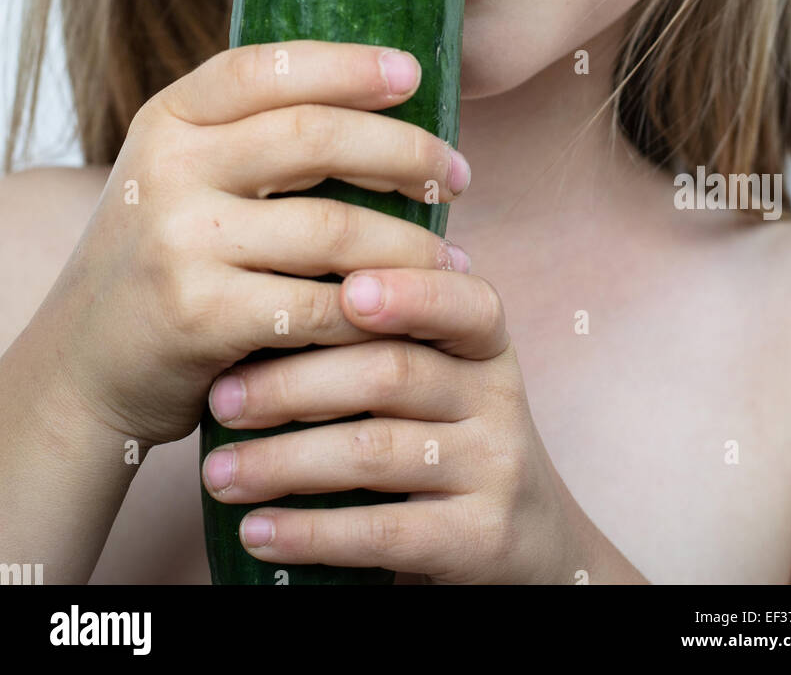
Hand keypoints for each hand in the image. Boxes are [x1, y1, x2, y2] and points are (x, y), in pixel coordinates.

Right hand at [34, 40, 470, 445]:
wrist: (83, 368)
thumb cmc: (163, 262)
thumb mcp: (181, 178)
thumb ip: (249, 139)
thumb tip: (380, 103)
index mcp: (169, 119)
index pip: (267, 66)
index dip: (348, 65)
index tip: (414, 76)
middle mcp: (168, 167)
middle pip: (315, 135)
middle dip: (404, 152)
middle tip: (457, 174)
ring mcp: (179, 241)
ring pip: (333, 227)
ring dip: (409, 244)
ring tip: (450, 256)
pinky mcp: (198, 316)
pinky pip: (318, 307)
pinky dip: (374, 311)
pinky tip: (407, 314)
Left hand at [201, 263, 586, 583]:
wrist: (530, 542)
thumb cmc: (451, 439)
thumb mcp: (444, 377)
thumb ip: (384, 337)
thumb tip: (262, 301)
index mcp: (486, 345)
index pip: (462, 303)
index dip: (409, 292)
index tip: (344, 289)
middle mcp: (499, 400)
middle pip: (391, 374)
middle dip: (294, 384)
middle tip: (221, 399)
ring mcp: (495, 471)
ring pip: (375, 452)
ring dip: (283, 462)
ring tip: (218, 473)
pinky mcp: (479, 540)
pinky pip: (384, 532)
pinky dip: (311, 532)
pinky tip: (259, 530)